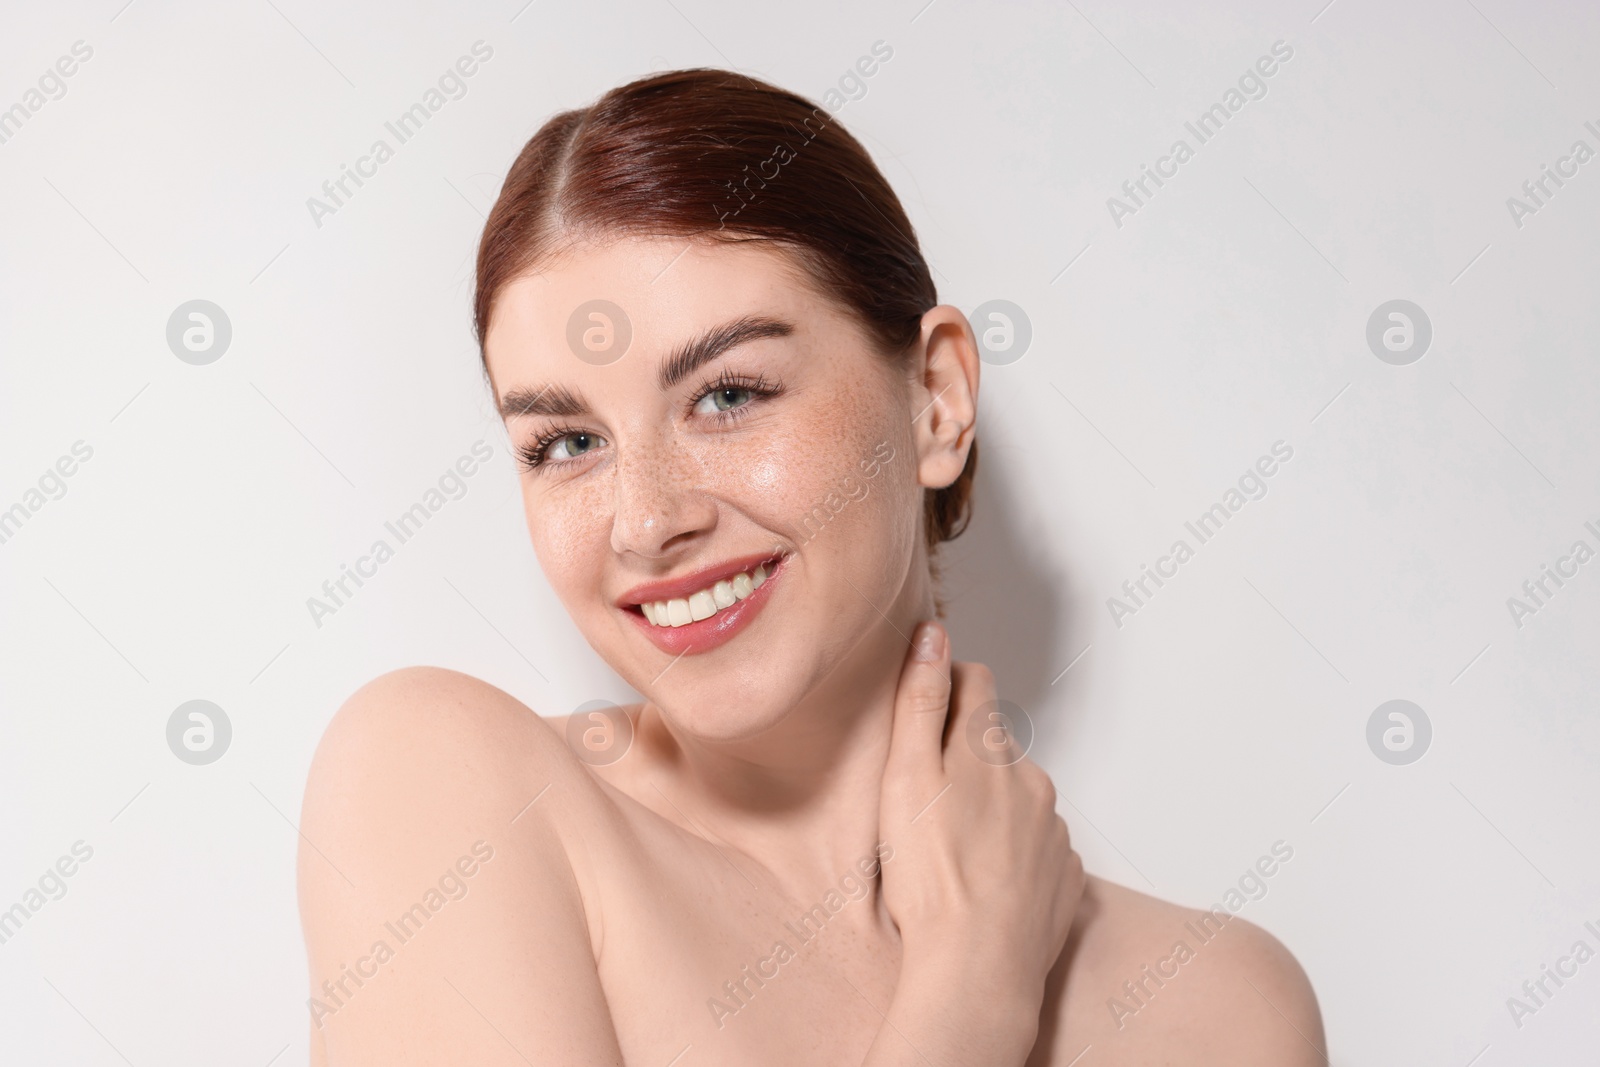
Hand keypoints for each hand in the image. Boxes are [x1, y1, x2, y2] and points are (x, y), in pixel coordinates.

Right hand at [877, 621, 1083, 1021]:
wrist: (977, 969)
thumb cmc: (931, 877)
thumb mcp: (905, 778)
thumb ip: (920, 700)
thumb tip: (933, 633)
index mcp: (989, 749)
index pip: (975, 681)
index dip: (944, 686)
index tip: (920, 713)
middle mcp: (1032, 779)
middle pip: (995, 745)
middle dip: (964, 757)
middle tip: (924, 800)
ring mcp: (1054, 829)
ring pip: (1019, 798)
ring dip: (991, 808)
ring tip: (952, 852)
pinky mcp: (1067, 876)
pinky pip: (1040, 848)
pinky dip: (1014, 855)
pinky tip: (983, 883)